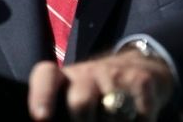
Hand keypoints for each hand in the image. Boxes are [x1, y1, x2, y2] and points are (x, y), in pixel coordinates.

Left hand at [28, 48, 176, 121]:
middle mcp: (88, 72)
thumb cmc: (97, 93)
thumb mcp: (75, 96)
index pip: (46, 77)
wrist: (141, 67)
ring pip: (112, 114)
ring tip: (113, 120)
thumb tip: (48, 120)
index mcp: (66, 77)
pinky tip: (134, 119)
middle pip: (80, 102)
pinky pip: (139, 117)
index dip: (41, 96)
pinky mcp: (141, 82)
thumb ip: (63, 111)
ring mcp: (116, 75)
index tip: (41, 117)